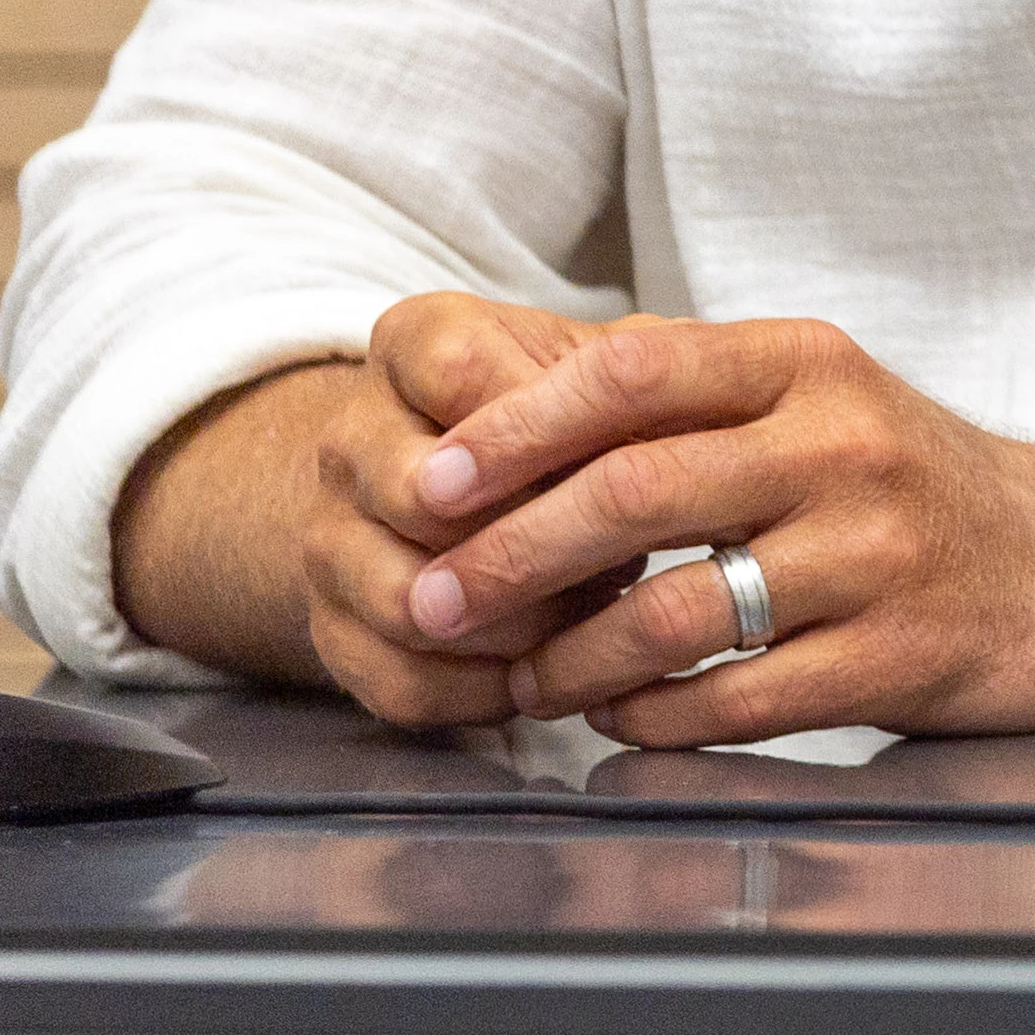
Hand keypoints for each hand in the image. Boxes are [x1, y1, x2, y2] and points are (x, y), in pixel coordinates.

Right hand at [253, 293, 612, 727]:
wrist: (456, 485)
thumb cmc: (563, 418)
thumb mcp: (606, 369)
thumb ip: (645, 381)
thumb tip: (705, 421)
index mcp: (416, 344)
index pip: (461, 372)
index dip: (544, 426)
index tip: (616, 458)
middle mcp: (351, 437)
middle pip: (423, 498)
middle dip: (537, 536)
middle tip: (622, 550)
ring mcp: (328, 538)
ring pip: (408, 601)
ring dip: (519, 621)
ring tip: (597, 612)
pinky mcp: (334, 632)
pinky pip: (402, 682)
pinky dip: (486, 690)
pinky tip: (550, 669)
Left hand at [395, 314, 1034, 747]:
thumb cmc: (917, 489)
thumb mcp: (823, 404)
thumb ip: (688, 401)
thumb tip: (496, 430)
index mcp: (813, 365)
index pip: (633, 372)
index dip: (514, 428)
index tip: (426, 483)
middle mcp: (849, 446)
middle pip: (634, 491)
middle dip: (506, 556)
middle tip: (428, 601)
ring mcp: (879, 555)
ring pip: (674, 613)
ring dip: (569, 658)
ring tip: (524, 680)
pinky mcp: (896, 658)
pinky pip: (733, 701)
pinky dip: (650, 718)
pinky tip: (618, 717)